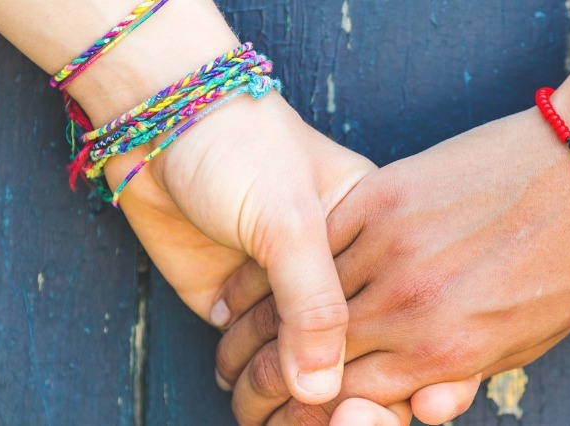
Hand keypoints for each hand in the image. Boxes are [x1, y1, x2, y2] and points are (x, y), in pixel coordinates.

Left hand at [104, 91, 376, 403]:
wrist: (159, 123)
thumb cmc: (240, 147)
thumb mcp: (290, 218)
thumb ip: (313, 303)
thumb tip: (320, 390)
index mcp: (381, 244)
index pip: (409, 326)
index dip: (406, 379)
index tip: (382, 413)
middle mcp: (341, 279)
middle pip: (363, 365)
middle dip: (343, 407)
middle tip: (330, 422)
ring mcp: (289, 300)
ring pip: (309, 379)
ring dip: (290, 409)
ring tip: (267, 413)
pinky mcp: (241, 314)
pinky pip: (260, 373)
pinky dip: (257, 398)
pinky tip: (248, 403)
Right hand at [213, 100, 569, 423]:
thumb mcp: (525, 342)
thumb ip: (461, 375)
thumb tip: (419, 408)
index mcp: (444, 352)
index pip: (346, 397)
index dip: (301, 414)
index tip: (274, 418)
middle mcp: (407, 306)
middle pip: (310, 358)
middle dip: (261, 384)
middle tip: (235, 391)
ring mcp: (390, 247)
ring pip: (301, 298)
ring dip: (255, 324)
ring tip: (231, 340)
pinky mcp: (383, 197)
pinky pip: (320, 240)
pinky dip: (289, 263)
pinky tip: (266, 274)